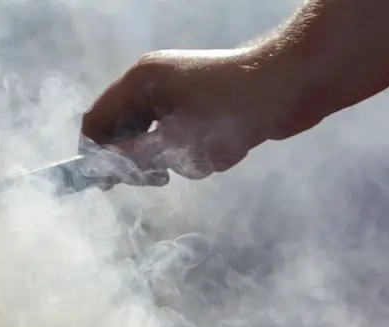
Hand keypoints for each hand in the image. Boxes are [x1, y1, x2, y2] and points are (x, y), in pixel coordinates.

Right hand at [81, 49, 285, 185]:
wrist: (293, 87)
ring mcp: (176, 94)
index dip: (95, 154)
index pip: (95, 122)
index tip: (107, 182)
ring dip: (171, 159)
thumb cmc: (232, 110)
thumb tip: (99, 169)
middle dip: (139, 159)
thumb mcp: (177, 141)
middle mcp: (152, 83)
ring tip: (201, 157)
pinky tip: (219, 151)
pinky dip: (191, 154)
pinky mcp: (199, 107)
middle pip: (121, 133)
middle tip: (160, 176)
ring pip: (151, 141)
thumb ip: (132, 157)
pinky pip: (178, 139)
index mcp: (140, 81)